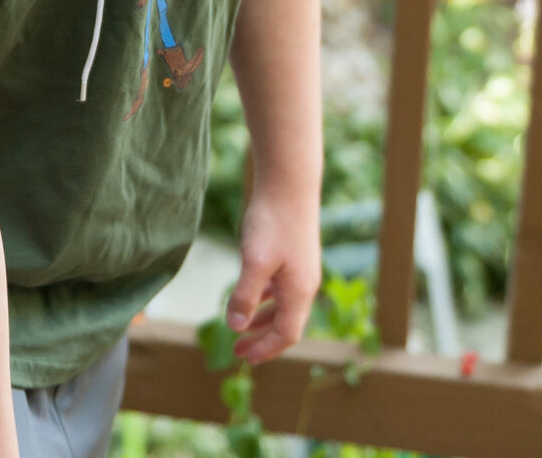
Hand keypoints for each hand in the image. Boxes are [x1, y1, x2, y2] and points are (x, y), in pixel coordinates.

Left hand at [225, 188, 319, 363]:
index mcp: (299, 292)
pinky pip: (282, 288)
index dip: (265, 349)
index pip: (286, 334)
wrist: (289, 184)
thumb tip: (236, 327)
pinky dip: (266, 299)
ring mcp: (302, 270)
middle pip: (287, 324)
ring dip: (263, 320)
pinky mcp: (295, 255)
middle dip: (262, 339)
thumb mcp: (255, 261)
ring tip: (242, 328)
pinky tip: (252, 295)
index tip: (244, 357)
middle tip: (237, 350)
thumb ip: (245, 296)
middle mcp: (305, 285)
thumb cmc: (273, 221)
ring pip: (284, 306)